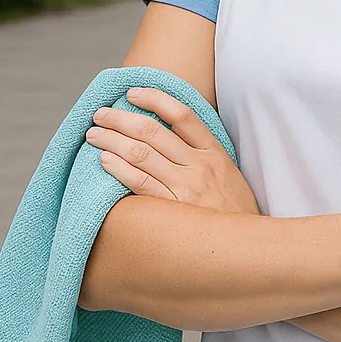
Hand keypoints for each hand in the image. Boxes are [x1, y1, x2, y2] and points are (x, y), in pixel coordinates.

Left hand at [84, 87, 259, 215]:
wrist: (246, 248)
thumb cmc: (233, 212)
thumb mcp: (228, 174)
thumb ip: (203, 155)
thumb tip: (168, 135)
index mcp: (214, 152)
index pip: (182, 114)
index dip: (154, 99)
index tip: (132, 93)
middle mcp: (200, 166)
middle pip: (154, 131)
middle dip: (121, 119)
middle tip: (100, 114)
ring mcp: (187, 188)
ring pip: (142, 154)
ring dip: (112, 140)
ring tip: (94, 135)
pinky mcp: (174, 210)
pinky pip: (140, 184)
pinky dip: (120, 168)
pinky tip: (105, 160)